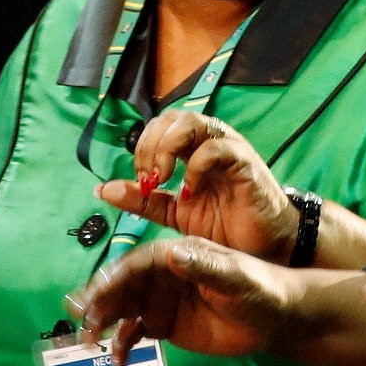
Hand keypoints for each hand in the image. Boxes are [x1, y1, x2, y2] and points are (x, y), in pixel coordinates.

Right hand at [66, 236, 299, 365]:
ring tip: (89, 341)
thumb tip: (173, 254)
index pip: (140, 263)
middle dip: (101, 301)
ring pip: (125, 308)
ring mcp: (163, 301)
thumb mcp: (236, 277)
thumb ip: (206, 267)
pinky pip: (137, 332)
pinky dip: (123, 343)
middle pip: (125, 285)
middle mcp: (165, 275)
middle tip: (82, 321)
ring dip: (104, 321)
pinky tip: (116, 358)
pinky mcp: (167, 325)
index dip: (116, 276)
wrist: (277, 318)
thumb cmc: (261, 289)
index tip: (97, 293)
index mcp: (180, 254)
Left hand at [95, 111, 297, 262]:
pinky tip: (190, 190)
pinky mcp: (246, 164)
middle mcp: (210, 142)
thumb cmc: (224, 226)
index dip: (142, 148)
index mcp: (192, 149)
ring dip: (168, 147)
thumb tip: (102, 190)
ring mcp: (229, 149)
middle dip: (151, 145)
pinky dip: (196, 165)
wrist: (262, 249)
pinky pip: (218, 148)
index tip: (141, 180)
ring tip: (163, 178)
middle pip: (172, 117)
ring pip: (194, 121)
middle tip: (150, 178)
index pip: (159, 126)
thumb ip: (144, 199)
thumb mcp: (175, 213)